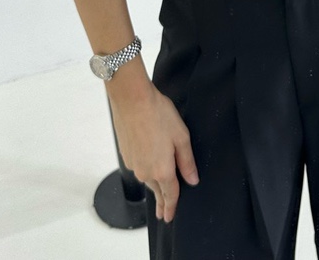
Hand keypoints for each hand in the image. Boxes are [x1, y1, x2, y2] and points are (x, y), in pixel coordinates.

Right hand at [108, 84, 199, 223]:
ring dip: (154, 187)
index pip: (171, 194)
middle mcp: (146, 172)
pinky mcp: (126, 155)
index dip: (172, 207)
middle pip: (157, 190)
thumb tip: (192, 180)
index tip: (170, 217)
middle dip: (162, 203)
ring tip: (159, 194)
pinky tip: (149, 168)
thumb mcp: (181, 137)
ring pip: (147, 180)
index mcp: (162, 170)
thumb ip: (187, 161)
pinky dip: (146, 172)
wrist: (132, 100)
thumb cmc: (159, 114)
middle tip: (163, 215)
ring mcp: (134, 164)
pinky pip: (139, 169)